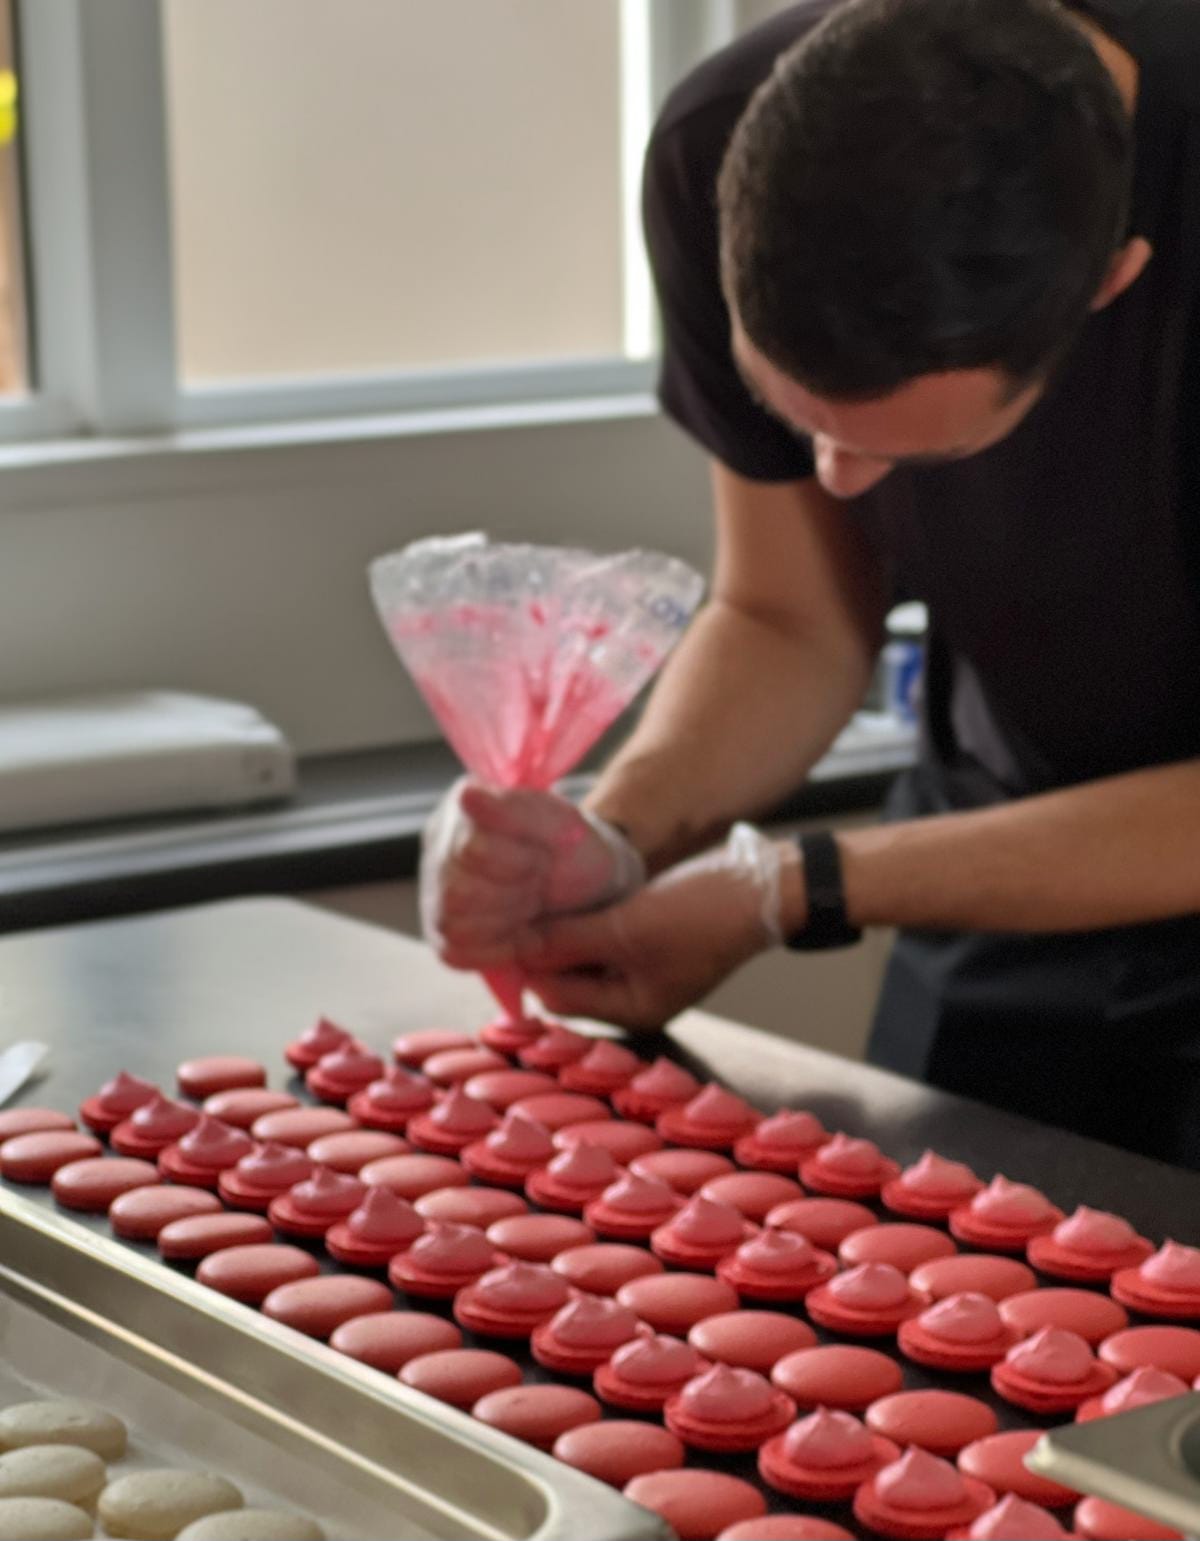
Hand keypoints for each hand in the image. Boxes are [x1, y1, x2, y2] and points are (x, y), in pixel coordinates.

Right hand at [419, 778, 644, 970]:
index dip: (519, 862)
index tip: (544, 856)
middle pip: (458, 893)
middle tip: (539, 883)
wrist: (590, 890)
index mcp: (464, 804)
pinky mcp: (440, 930)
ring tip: (530, 904)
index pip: (472, 850)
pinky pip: (453, 952)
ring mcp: (434, 887)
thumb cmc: (574, 852)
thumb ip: (518, 809)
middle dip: (515, 895)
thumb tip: (467, 795)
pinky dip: (496, 949)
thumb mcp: (563, 825)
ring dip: (506, 922)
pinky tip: (520, 932)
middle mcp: (439, 842)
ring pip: (452, 924)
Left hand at [516, 823, 787, 1028]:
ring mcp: (641, 967)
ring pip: (581, 952)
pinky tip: (569, 888)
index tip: (500, 924)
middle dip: (542, 944)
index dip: (525, 962)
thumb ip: (568, 939)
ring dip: (562, 928)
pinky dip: (585, 917)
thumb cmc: (700, 915)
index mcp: (630, 1009)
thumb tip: (514, 946)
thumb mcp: (627, 927)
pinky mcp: (649, 939)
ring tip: (537, 892)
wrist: (762, 888)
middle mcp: (632, 996)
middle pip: (565, 975)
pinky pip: (602, 934)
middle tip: (514, 904)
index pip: (554, 994)